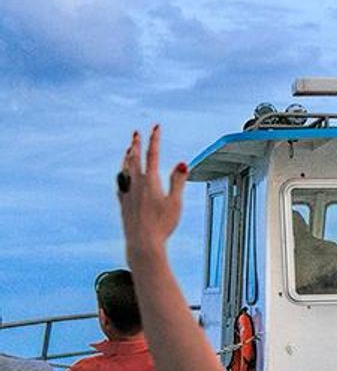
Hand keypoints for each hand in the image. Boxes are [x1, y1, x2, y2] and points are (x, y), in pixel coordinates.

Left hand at [117, 124, 188, 259]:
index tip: (156, 127)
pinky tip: (122, 176)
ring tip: (128, 149)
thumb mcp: (175, 203)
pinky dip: (122, 174)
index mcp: (150, 181)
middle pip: (134, 158)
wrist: (142, 243)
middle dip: (136, 143)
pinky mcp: (123, 203)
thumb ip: (177, 181)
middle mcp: (136, 184)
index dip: (155, 139)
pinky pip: (120, 183)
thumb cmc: (161, 225)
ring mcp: (127, 193)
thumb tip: (182, 164)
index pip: (153, 154)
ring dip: (127, 156)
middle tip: (136, 133)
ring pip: (125, 169)